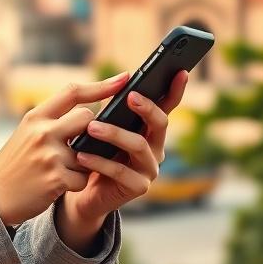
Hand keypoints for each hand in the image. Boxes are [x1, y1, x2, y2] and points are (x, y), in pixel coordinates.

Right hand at [0, 71, 132, 225]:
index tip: (124, 78)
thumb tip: (88, 113)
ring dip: (83, 163)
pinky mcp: (56, 179)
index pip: (73, 92)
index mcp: (36, 117)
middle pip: (87, 118)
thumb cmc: (14, 164)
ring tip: (62, 171)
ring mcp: (50, 155)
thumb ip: (53, 121)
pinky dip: (76, 183)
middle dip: (91, 132)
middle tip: (80, 145)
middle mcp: (43, 131)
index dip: (101, 85)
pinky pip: (83, 178)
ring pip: (89, 151)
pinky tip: (59, 185)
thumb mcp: (27, 133)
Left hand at [65, 70, 189, 222]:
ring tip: (92, 127)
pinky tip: (82, 155)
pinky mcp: (138, 187)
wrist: (83, 193)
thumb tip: (119, 79)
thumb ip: (113, 108)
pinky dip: (100, 162)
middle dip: (147, 108)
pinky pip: (121, 172)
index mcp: (149, 130)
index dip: (176, 89)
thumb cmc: (93, 153)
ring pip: (139, 146)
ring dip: (115, 134)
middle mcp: (155, 148)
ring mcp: (149, 169)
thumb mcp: (102, 126)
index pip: (167, 106)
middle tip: (129, 96)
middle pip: (160, 124)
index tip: (180, 71)